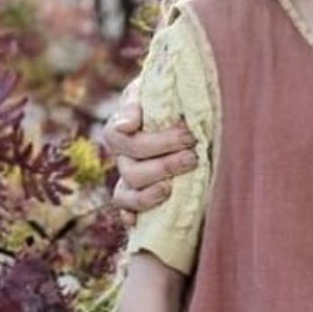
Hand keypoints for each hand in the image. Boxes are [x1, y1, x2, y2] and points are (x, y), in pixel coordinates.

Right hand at [101, 84, 196, 214]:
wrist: (185, 116)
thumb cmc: (172, 100)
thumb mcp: (160, 90)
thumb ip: (142, 101)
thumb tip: (127, 125)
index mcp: (122, 128)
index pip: (118, 136)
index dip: (153, 140)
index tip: (185, 133)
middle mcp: (122, 156)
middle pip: (131, 168)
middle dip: (164, 163)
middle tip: (194, 154)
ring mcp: (129, 179)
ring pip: (126, 193)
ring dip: (152, 191)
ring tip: (176, 185)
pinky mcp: (139, 198)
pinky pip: (125, 212)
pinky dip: (131, 216)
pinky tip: (139, 221)